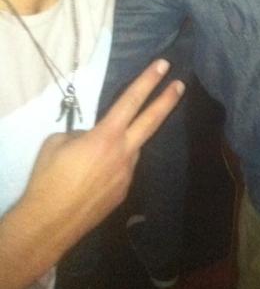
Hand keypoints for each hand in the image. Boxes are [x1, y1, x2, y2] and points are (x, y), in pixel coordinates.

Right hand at [0, 59, 184, 288]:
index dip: (148, 80)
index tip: (164, 65)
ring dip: (122, 146)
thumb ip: (80, 134)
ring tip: (91, 160)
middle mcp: (124, 152)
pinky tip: (92, 178)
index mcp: (106, 135)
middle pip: (152, 121)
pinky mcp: (123, 193)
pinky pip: (122, 171)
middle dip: (167, 100)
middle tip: (181, 85)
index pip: (132, 100)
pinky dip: (113, 167)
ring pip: (132, 149)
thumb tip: (90, 139)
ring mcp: (127, 174)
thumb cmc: (48, 179)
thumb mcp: (57, 143)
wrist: (49, 223)